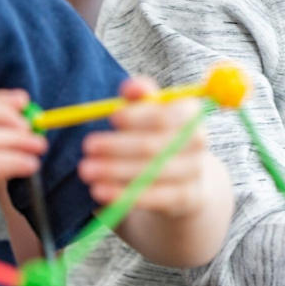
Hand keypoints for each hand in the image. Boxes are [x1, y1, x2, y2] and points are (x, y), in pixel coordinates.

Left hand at [79, 77, 218, 218]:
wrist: (186, 175)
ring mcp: (194, 171)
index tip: (112, 117)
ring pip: (150, 172)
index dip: (137, 116)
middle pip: (154, 145)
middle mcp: (198, 141)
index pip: (163, 115)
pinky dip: (123, 195)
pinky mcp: (186, 198)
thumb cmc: (160, 134)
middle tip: (87, 147)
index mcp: (190, 113)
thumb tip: (131, 88)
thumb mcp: (151, 111)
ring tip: (86, 170)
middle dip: (116, 146)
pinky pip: (153, 198)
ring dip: (114, 171)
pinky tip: (100, 191)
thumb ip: (141, 97)